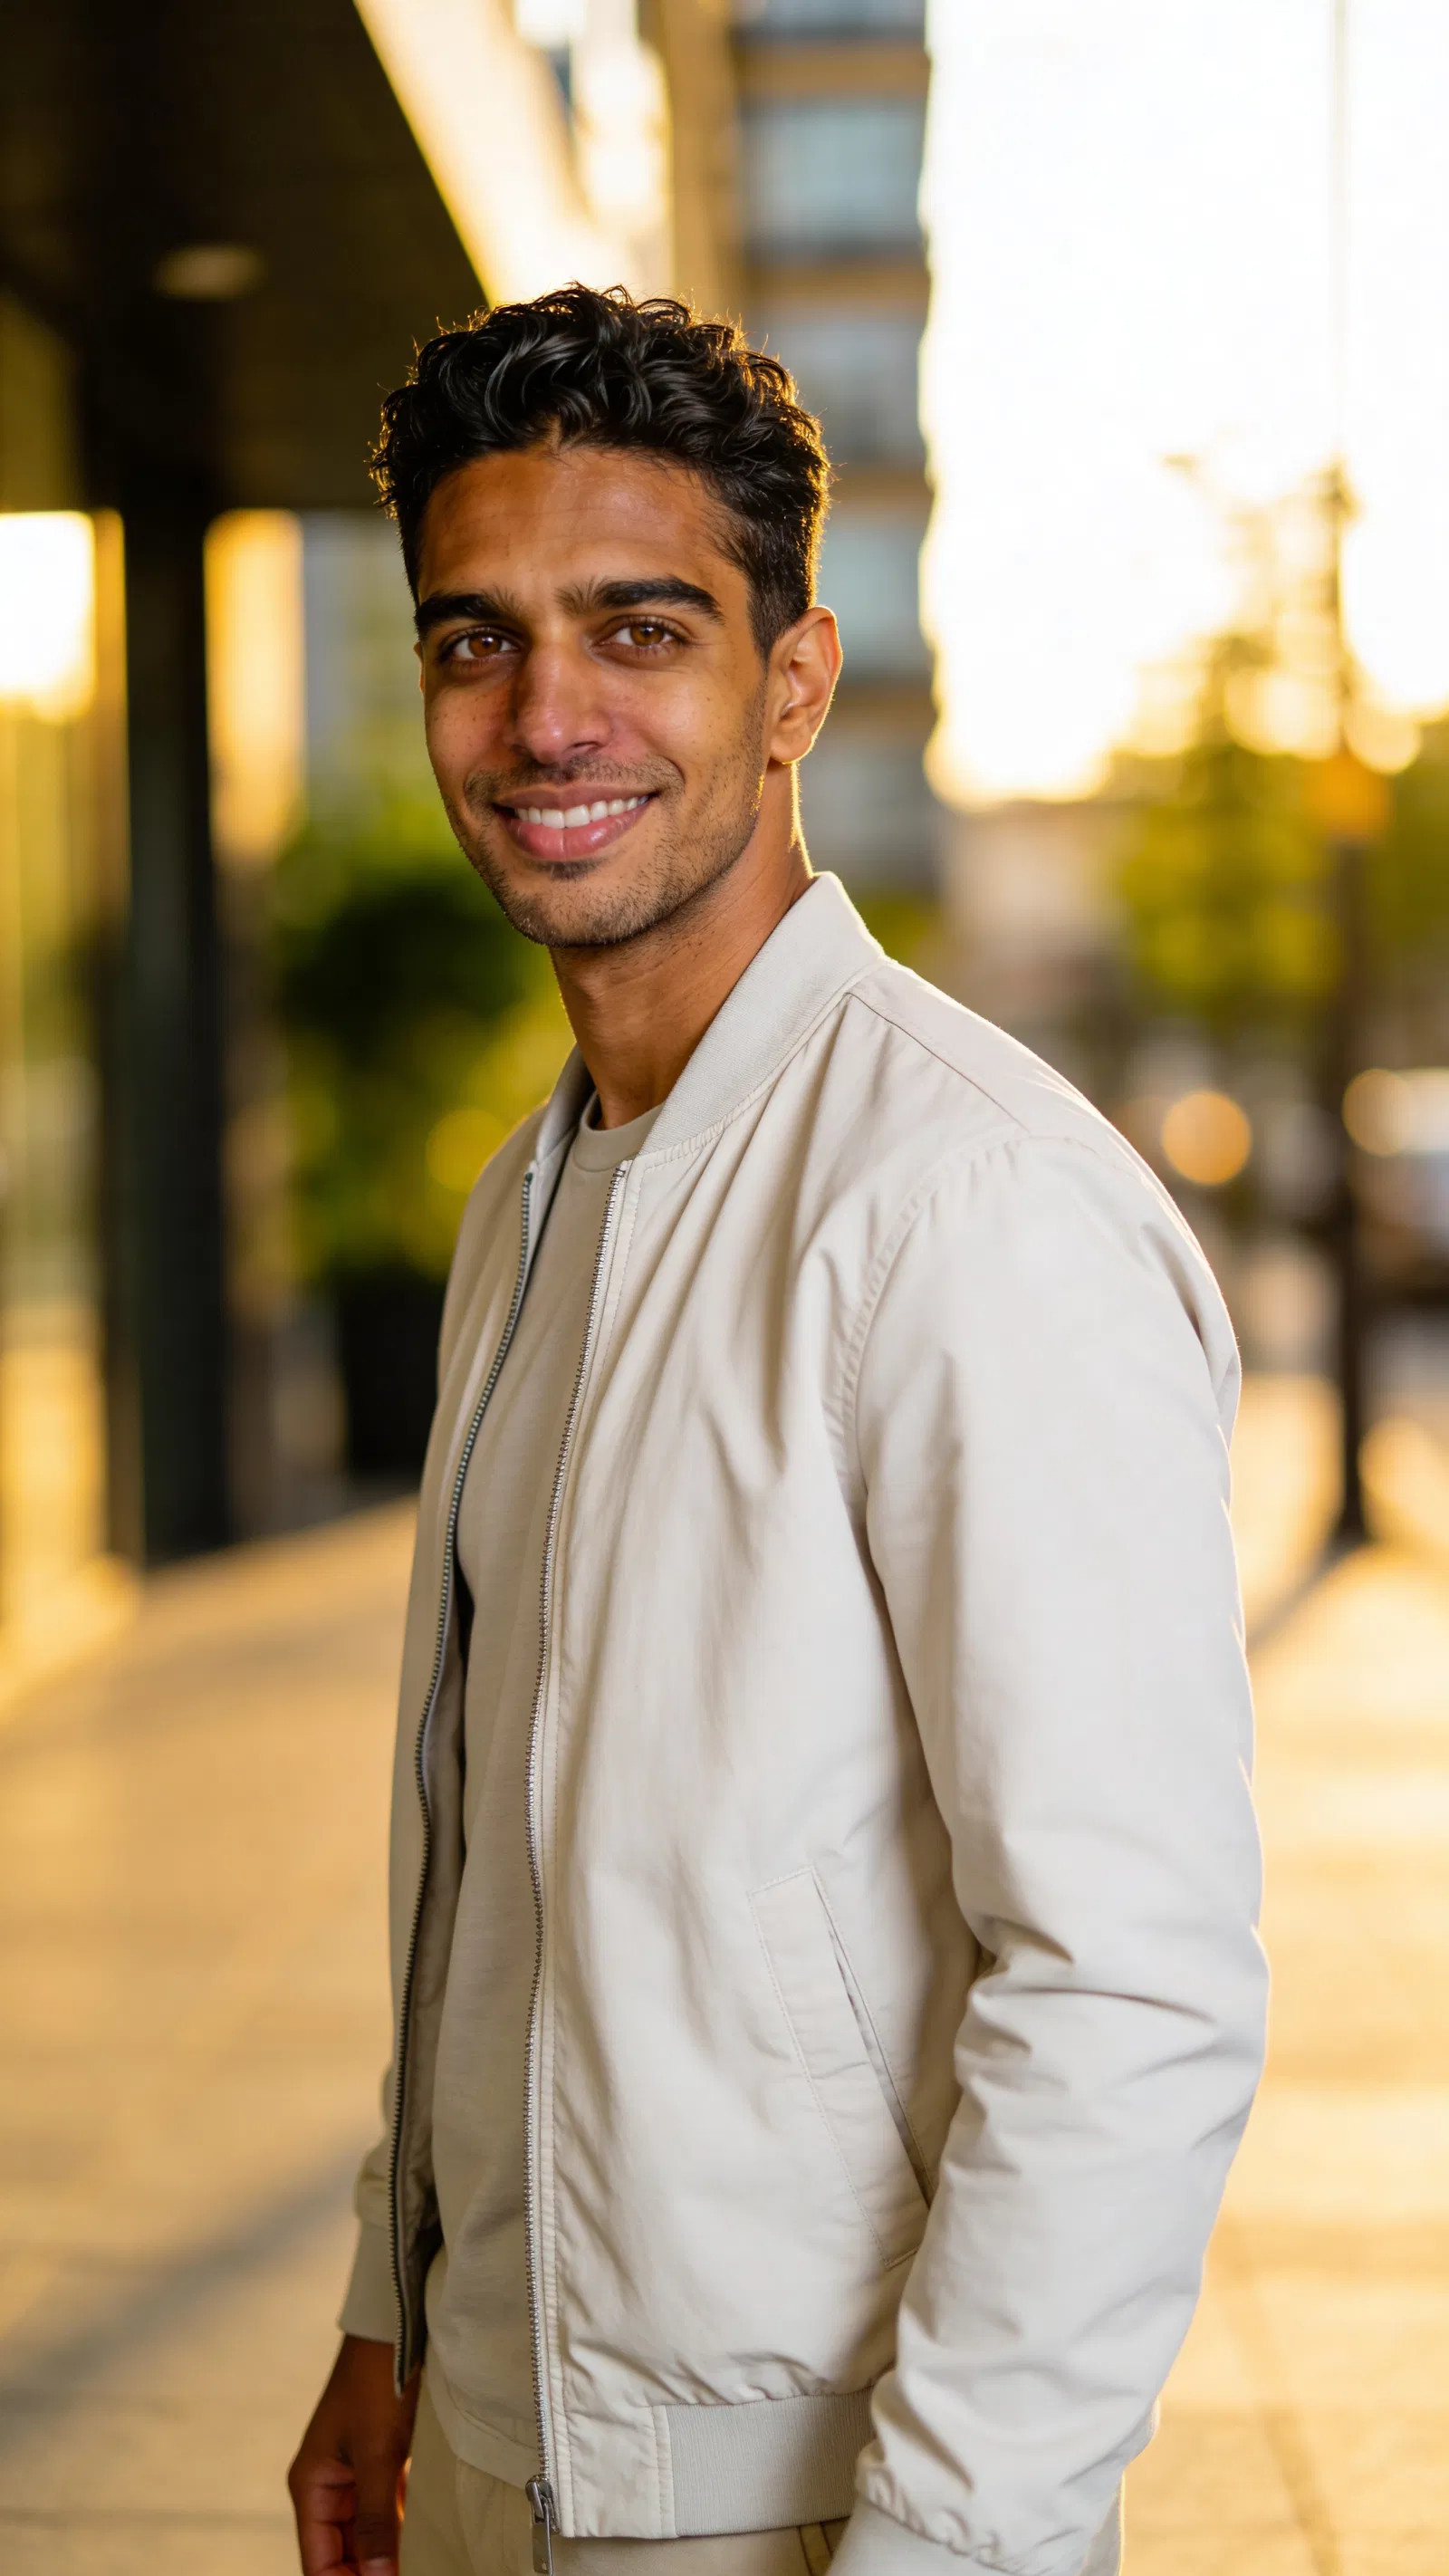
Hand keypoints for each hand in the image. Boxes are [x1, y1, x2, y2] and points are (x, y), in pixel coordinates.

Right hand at [288, 2333, 418, 2573]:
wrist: (399, 2325)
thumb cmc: (378, 2380)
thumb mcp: (377, 2452)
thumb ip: (376, 2519)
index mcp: (311, 2486)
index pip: (319, 2564)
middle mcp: (328, 2486)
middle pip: (343, 2554)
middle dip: (370, 2575)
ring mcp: (356, 2475)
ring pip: (369, 2536)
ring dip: (390, 2558)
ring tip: (422, 2569)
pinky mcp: (382, 2463)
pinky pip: (389, 2513)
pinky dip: (404, 2532)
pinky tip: (428, 2548)